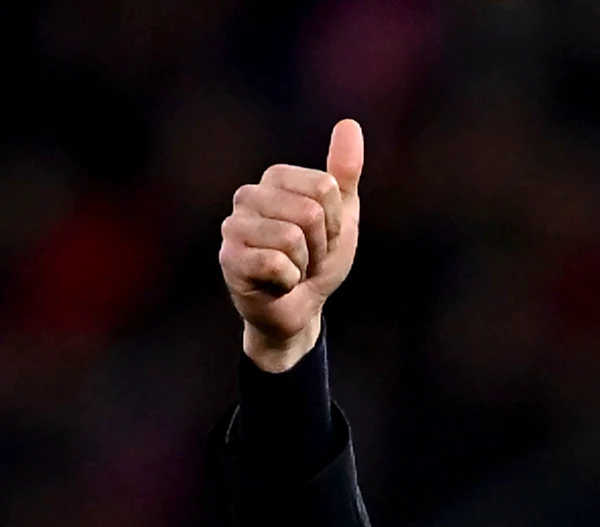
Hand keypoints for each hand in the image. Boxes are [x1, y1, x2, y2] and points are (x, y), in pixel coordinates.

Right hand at [219, 119, 364, 371]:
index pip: (325, 187)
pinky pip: (275, 263)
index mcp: (276, 178)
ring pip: (293, 237)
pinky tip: (277, 283)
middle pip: (311, 211)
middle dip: (321, 245)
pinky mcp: (228, 260)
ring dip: (305, 264)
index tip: (324, 236)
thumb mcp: (342, 215)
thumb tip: (349, 124)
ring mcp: (234, 227)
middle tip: (308, 256)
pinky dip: (289, 281)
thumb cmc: (319, 259)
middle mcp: (248, 195)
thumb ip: (345, 172)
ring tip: (293, 269)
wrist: (301, 307)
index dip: (336, 220)